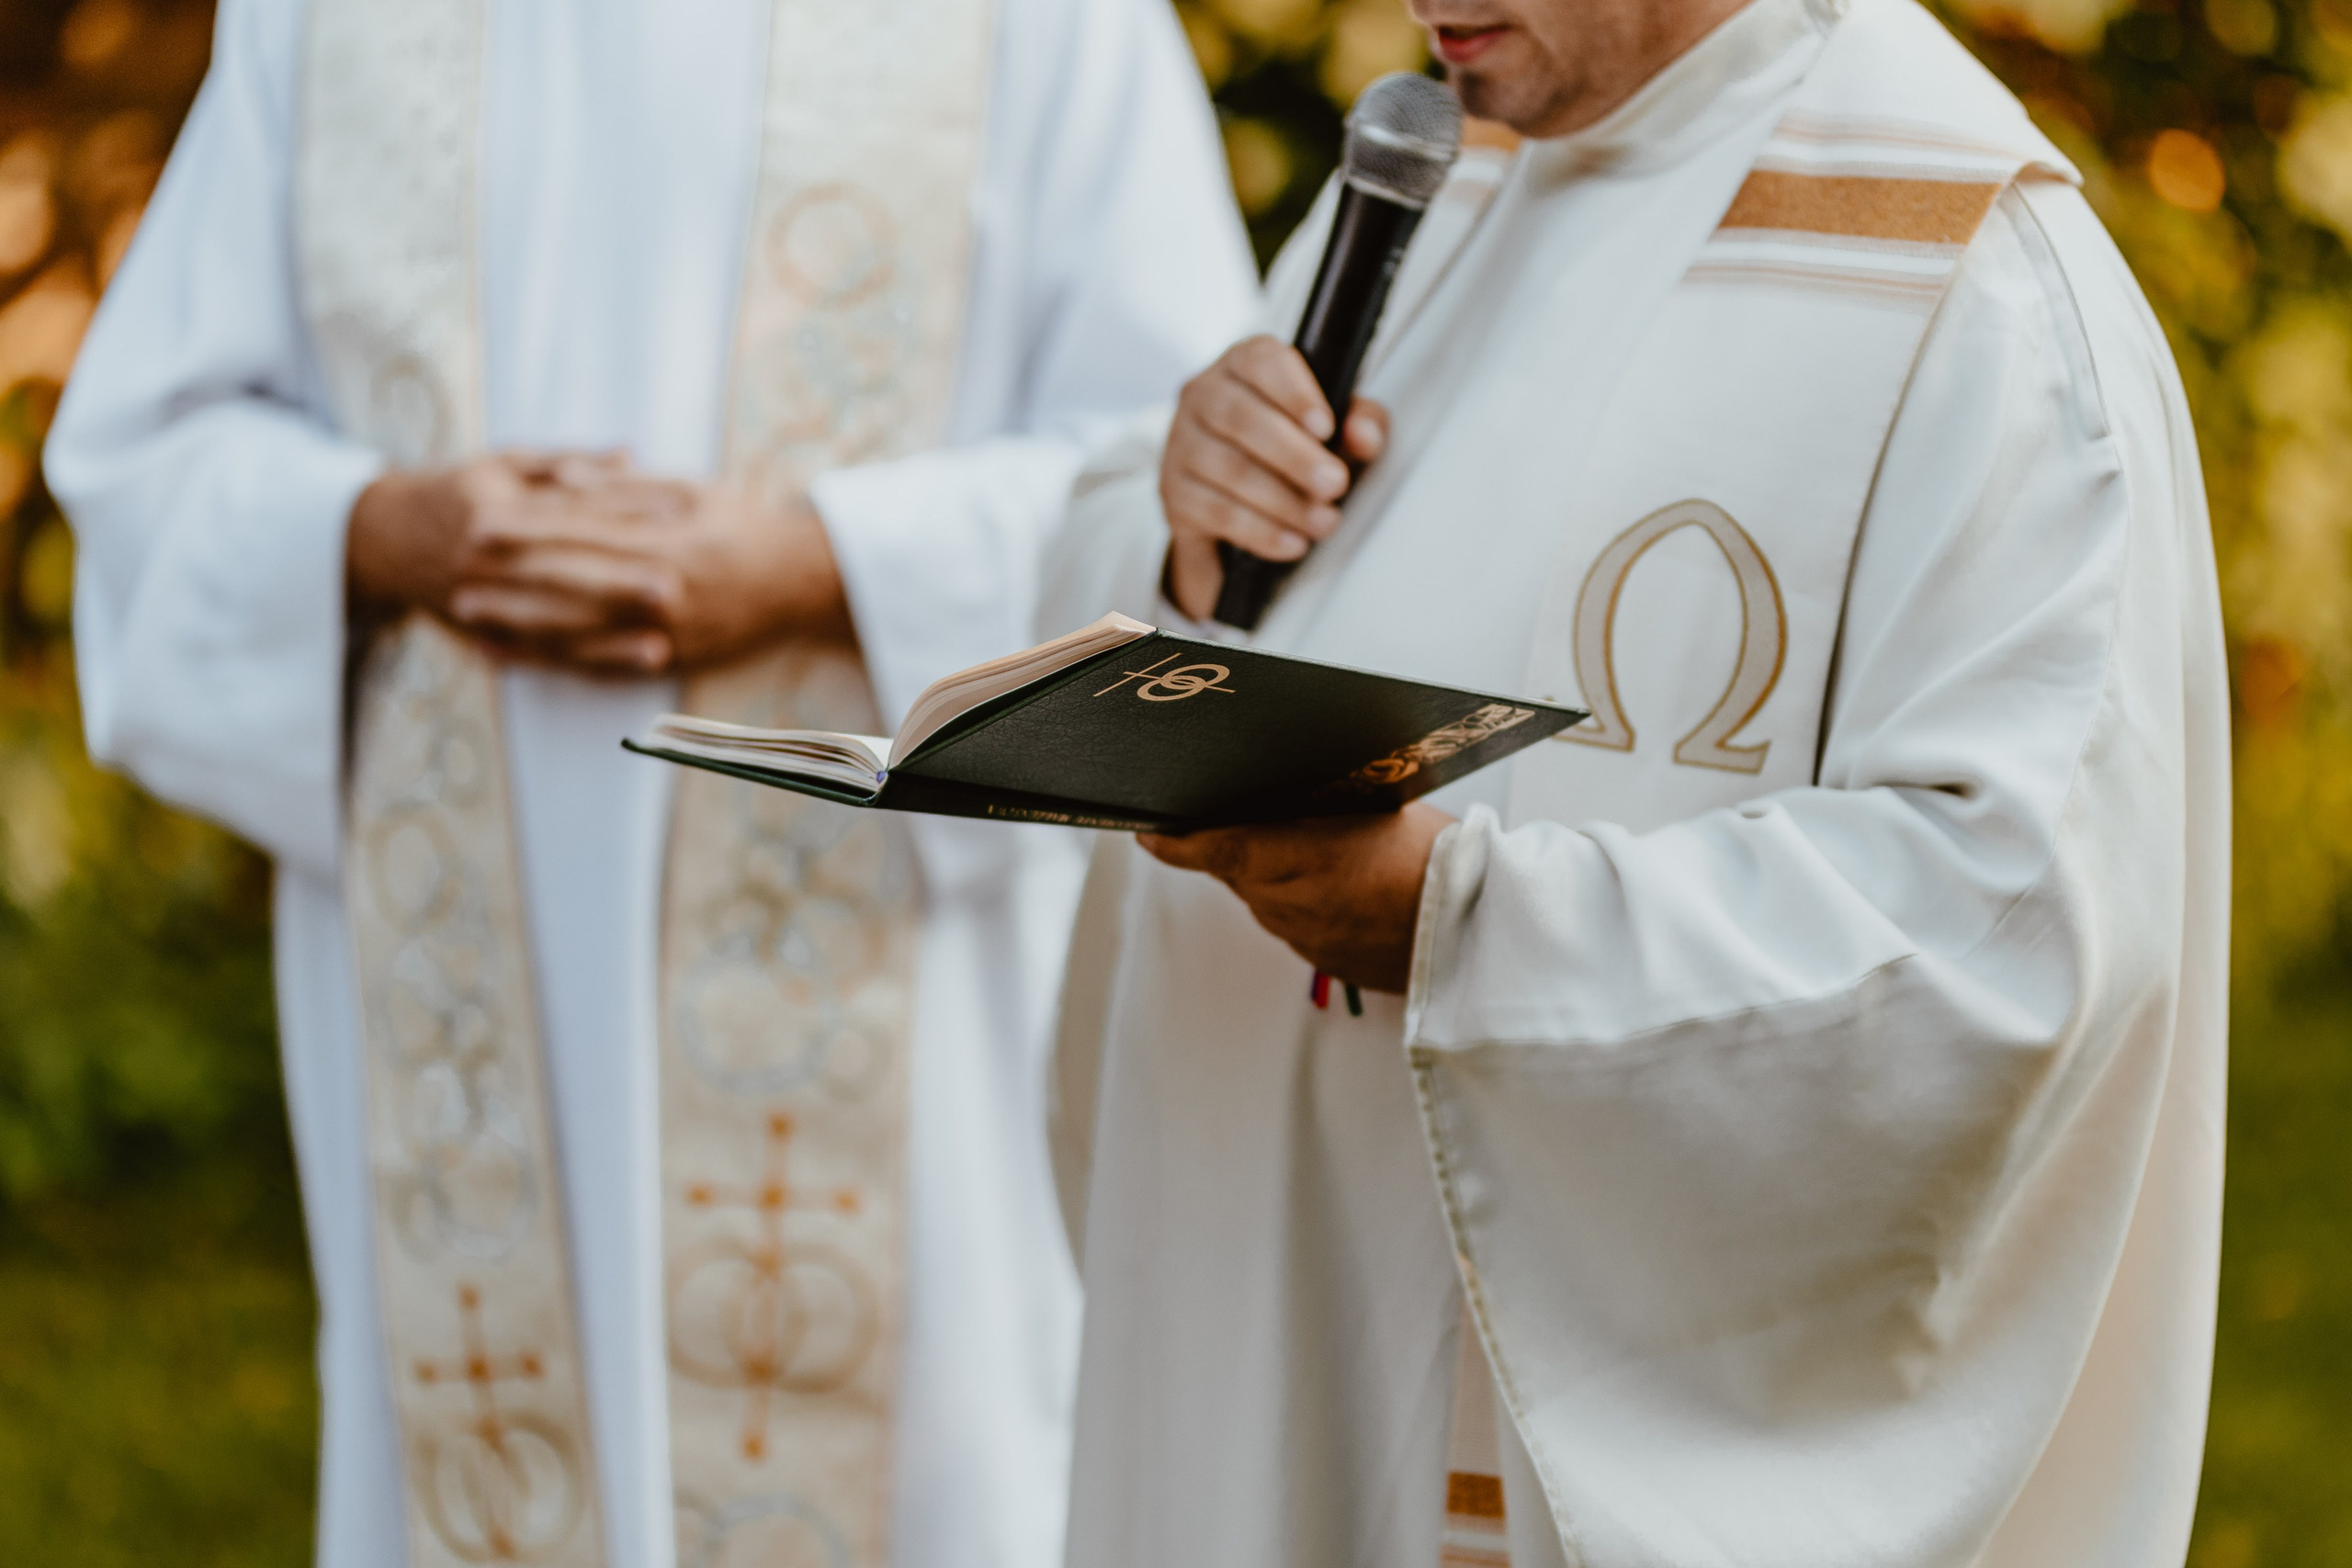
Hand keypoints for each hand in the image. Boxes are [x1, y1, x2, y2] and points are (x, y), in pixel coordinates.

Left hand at [449, 471, 853, 673]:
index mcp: (670, 545)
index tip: (479, 522)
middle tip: (455, 575)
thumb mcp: (693, 489)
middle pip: (573, 590)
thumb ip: (626, 487)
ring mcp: (667, 635)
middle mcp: (665, 596)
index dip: (527, 531)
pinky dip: (552, 663)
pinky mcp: (670, 661)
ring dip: (519, 628)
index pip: (585, 536)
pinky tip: (512, 656)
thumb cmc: (746, 525)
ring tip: (468, 616)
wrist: (804, 582)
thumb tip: (563, 476)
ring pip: (580, 635)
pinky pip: (600, 667)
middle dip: (510, 583)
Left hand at [1138, 803, 1451, 993]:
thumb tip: (1269, 804)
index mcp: (1279, 859)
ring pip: (1270, 899)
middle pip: (1238, 870)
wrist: (1480, 933)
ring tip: (1327, 849)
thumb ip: (1306, 808)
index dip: (1172, 837)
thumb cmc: (1432, 857)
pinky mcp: (1330, 961)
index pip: (1204, 845)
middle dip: (1243, 846)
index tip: (1148, 830)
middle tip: (1263, 816)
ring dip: (1282, 876)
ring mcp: (1304, 939)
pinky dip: (1314, 904)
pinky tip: (1349, 887)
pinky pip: (1302, 926)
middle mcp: (1280, 905)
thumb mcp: (1367, 805)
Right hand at [1160, 336, 1389, 620]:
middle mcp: (1203, 395)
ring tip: (1323, 521)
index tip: (1325, 427)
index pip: (1260, 361)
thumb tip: (1364, 435)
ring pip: (1227, 468)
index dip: (1294, 392)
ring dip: (1282, 501)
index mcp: (1242, 365)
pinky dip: (1259, 531)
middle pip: (1241, 418)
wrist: (1235, 498)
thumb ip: (1361, 422)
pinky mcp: (1173, 492)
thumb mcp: (1334, 428)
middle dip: (1294, 456)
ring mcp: (1181, 443)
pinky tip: (1291, 542)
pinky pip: (1214, 511)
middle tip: (1334, 485)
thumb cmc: (1291, 446)